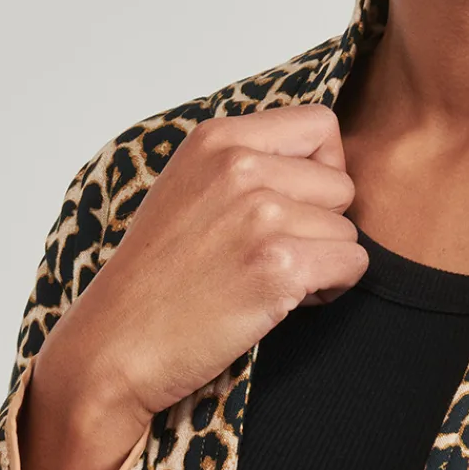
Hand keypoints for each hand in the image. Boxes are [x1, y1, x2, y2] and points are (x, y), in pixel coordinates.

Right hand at [19, 105, 369, 469]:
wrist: (115, 344)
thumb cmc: (155, 275)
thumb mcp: (189, 187)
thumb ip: (248, 162)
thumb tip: (327, 163)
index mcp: (217, 137)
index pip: (319, 125)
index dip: (321, 170)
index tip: (291, 205)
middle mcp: (239, 165)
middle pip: (341, 184)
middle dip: (322, 224)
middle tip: (272, 254)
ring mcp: (259, 214)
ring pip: (348, 229)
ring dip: (323, 261)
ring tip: (268, 280)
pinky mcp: (277, 266)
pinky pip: (353, 265)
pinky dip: (330, 289)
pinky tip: (281, 301)